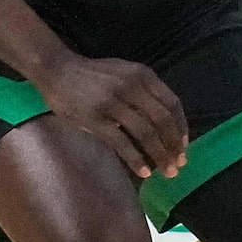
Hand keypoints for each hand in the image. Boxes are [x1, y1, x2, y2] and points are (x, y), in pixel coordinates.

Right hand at [36, 54, 188, 178]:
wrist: (57, 70)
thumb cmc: (93, 75)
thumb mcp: (125, 73)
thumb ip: (145, 92)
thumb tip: (165, 123)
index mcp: (143, 75)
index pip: (172, 104)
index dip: (181, 127)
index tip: (184, 146)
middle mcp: (132, 87)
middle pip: (162, 121)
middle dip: (174, 145)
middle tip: (179, 164)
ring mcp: (114, 103)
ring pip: (146, 133)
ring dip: (160, 155)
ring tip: (167, 171)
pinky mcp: (96, 118)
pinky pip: (122, 143)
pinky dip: (135, 159)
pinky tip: (143, 171)